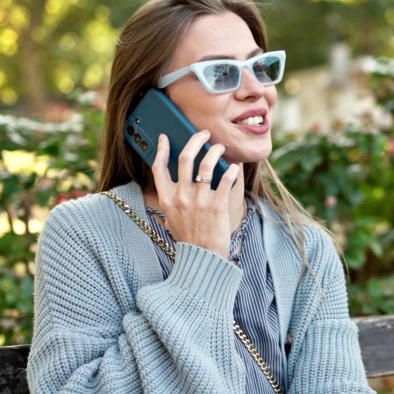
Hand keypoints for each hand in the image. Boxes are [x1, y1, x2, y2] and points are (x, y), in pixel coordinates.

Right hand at [150, 131, 241, 258]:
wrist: (203, 259)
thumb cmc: (189, 239)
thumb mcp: (172, 218)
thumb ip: (173, 199)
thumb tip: (179, 179)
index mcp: (167, 199)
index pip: (159, 167)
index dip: (162, 149)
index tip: (166, 137)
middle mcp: (181, 197)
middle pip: (185, 157)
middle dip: (195, 140)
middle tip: (203, 134)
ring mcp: (199, 200)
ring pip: (206, 163)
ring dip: (214, 150)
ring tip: (220, 147)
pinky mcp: (218, 205)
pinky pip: (226, 179)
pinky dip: (232, 170)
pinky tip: (234, 168)